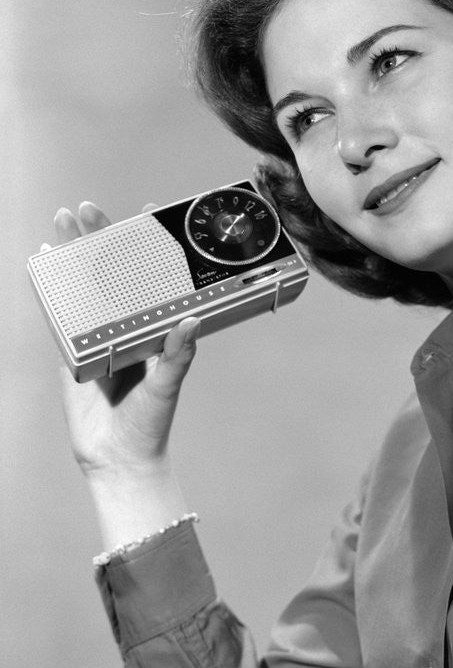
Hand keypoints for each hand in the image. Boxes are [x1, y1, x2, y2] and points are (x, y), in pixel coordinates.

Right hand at [49, 202, 199, 477]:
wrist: (117, 459)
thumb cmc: (151, 423)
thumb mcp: (168, 386)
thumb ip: (178, 355)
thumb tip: (192, 320)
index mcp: (155, 326)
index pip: (156, 276)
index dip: (151, 244)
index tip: (150, 213)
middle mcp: (128, 324)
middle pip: (113, 271)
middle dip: (101, 237)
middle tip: (89, 208)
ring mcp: (98, 334)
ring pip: (84, 284)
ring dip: (73, 252)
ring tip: (63, 221)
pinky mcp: (73, 350)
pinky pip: (61, 312)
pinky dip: (52, 286)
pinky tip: (45, 259)